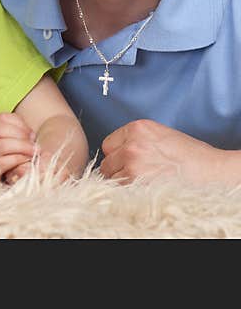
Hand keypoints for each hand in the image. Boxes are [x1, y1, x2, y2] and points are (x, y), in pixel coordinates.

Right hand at [0, 113, 35, 183]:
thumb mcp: (2, 148)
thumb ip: (12, 136)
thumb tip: (31, 135)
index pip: (1, 118)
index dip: (20, 124)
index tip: (31, 134)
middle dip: (21, 134)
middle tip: (34, 143)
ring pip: (1, 144)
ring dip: (22, 147)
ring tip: (34, 152)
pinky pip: (2, 163)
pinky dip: (17, 160)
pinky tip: (26, 163)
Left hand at [100, 119, 225, 183]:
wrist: (212, 170)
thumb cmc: (192, 155)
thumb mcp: (161, 135)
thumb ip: (137, 140)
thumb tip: (117, 152)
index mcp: (138, 128)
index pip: (109, 143)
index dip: (117, 154)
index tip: (127, 161)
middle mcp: (132, 143)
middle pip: (107, 160)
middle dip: (117, 168)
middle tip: (136, 174)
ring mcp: (133, 161)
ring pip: (109, 175)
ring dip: (121, 181)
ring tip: (143, 182)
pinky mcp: (136, 180)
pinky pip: (118, 188)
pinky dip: (126, 191)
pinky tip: (143, 189)